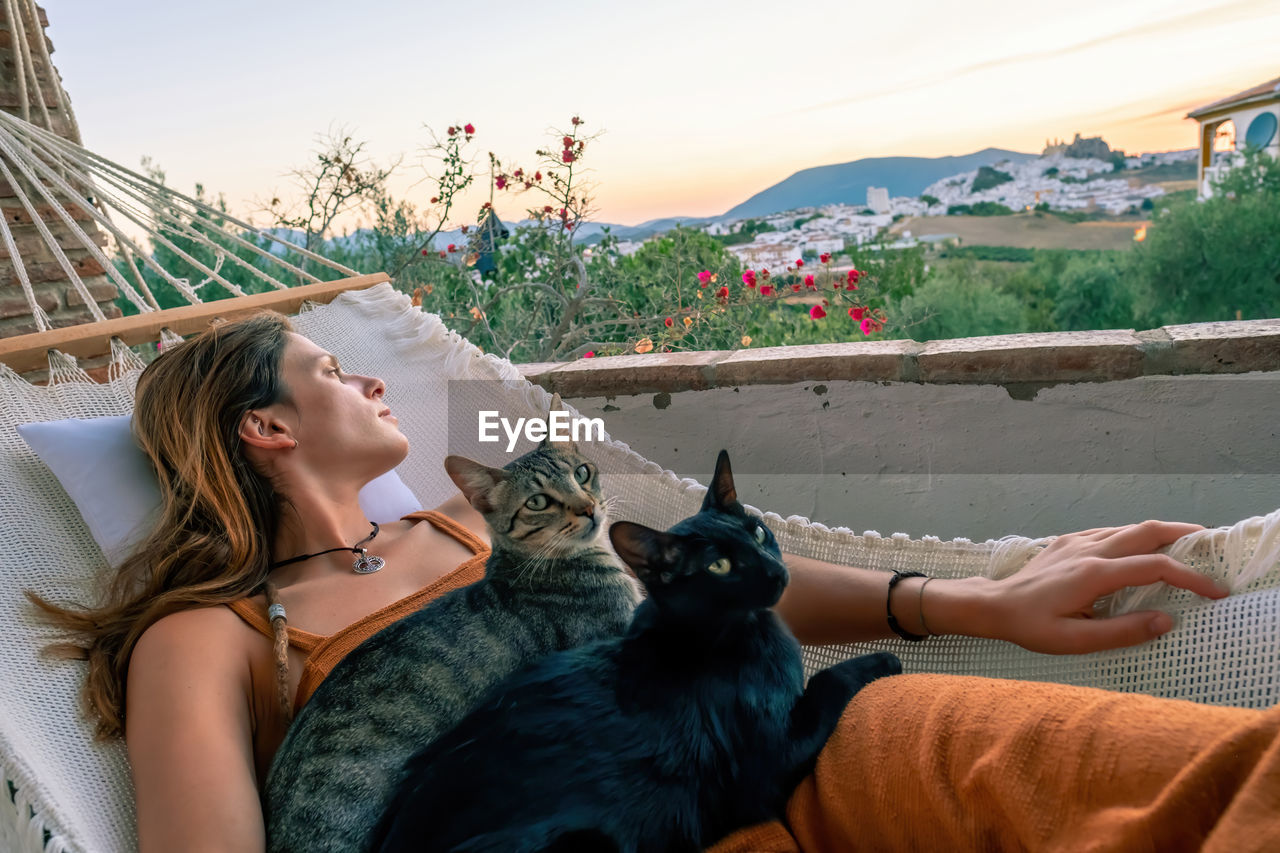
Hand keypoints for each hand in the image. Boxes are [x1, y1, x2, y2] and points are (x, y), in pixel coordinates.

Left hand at [958, 521, 1228, 654]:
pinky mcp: (1067, 542)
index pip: (1154, 567)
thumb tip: (1166, 621)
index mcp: (1094, 574)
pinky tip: (1140, 550)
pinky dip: (1134, 537)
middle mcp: (1089, 550)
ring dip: (1160, 533)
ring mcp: (1077, 542)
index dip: (1190, 577)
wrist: (992, 604)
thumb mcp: (1074, 640)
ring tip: (1186, 545)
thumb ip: (1122, 632)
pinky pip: (1109, 532)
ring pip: (1128, 528)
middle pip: (1146, 531)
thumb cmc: (1031, 626)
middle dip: (1183, 535)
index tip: (1215, 592)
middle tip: (1212, 545)